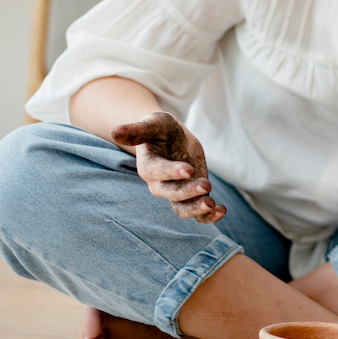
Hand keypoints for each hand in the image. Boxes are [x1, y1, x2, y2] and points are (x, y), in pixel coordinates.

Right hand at [111, 111, 225, 223]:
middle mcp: (159, 183)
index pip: (157, 171)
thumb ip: (138, 130)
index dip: (171, 172)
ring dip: (197, 209)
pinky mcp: (191, 195)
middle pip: (170, 193)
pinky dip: (208, 216)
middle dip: (188, 192)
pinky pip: (196, 212)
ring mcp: (175, 191)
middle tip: (206, 185)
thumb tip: (115, 132)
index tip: (189, 170)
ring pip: (182, 208)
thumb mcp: (153, 123)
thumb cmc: (159, 129)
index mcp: (148, 165)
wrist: (169, 138)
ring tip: (213, 205)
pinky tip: (221, 211)